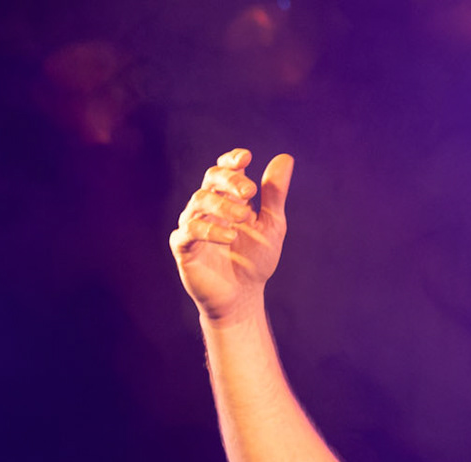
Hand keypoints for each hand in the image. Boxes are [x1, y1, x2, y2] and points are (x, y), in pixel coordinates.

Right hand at [170, 148, 293, 323]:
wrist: (243, 296)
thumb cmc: (255, 259)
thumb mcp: (271, 224)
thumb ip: (274, 194)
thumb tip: (285, 157)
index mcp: (228, 199)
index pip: (224, 171)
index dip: (231, 162)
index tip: (246, 157)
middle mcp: (208, 208)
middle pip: (210, 180)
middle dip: (229, 180)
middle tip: (249, 190)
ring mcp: (193, 225)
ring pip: (198, 202)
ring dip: (222, 205)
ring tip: (245, 216)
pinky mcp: (184, 247)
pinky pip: (189, 232)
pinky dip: (209, 231)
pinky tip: (230, 237)